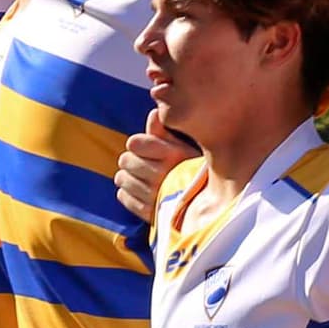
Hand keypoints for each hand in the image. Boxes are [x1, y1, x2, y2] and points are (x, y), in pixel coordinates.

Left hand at [116, 110, 192, 225]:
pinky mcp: (149, 213)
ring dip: (128, 177)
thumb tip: (153, 114)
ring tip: (141, 179)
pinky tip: (141, 193)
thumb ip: (164, 132)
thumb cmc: (190, 171)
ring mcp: (156, 195)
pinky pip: (123, 196)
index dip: (137, 144)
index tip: (144, 148)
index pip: (134, 143)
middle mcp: (164, 175)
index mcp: (175, 155)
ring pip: (121, 178)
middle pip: (125, 160)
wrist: (206, 207)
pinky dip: (128, 194)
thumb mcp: (183, 148)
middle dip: (131, 160)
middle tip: (142, 165)